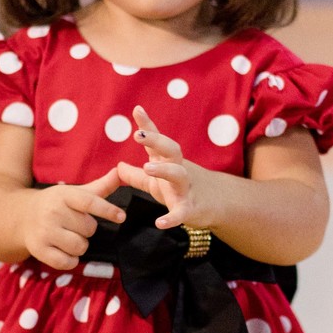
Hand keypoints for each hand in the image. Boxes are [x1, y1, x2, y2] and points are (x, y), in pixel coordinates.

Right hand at [21, 168, 124, 269]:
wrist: (22, 216)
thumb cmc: (56, 204)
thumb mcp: (75, 192)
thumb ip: (101, 186)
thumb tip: (121, 171)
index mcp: (64, 195)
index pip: (89, 202)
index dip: (107, 210)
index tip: (121, 217)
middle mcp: (53, 212)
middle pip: (89, 229)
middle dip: (86, 229)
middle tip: (72, 223)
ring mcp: (45, 231)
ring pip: (80, 246)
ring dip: (79, 245)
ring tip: (67, 236)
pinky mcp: (39, 250)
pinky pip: (68, 262)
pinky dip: (70, 260)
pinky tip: (62, 250)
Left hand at [116, 105, 214, 231]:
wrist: (216, 206)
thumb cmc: (180, 191)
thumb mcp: (155, 183)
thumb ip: (136, 175)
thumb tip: (117, 167)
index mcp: (167, 162)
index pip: (157, 141)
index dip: (147, 126)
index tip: (137, 109)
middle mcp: (178, 170)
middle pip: (171, 150)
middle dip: (156, 141)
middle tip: (139, 135)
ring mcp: (186, 188)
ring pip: (178, 174)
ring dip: (164, 170)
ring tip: (147, 167)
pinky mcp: (190, 209)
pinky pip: (181, 212)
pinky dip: (172, 218)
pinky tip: (159, 223)